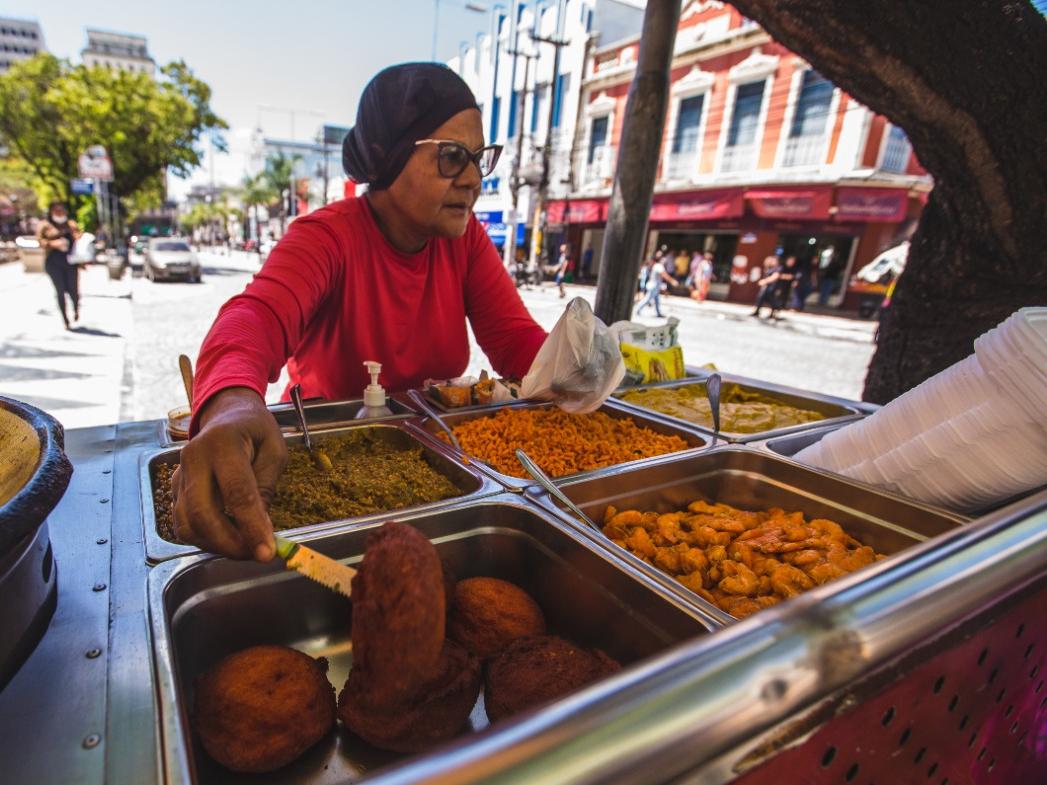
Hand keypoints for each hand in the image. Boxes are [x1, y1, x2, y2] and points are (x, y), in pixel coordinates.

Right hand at [172, 387, 286, 560]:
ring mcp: (179, 474)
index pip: (236, 492)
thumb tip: (260, 529)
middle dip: (230, 543)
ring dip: (217, 545)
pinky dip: (204, 538)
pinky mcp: (174, 489)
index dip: (251, 526)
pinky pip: (183, 523)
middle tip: (255, 555)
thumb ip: (266, 487)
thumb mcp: (275, 451)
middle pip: (203, 513)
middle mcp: (194, 458)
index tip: (267, 552)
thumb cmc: (255, 431)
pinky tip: (227, 538)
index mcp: (223, 443)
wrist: (226, 415)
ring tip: (245, 547)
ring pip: (188, 524)